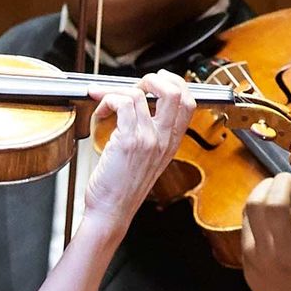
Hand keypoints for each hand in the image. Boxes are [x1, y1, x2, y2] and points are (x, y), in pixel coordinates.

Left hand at [82, 71, 194, 225]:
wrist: (112, 211)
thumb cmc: (122, 188)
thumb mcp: (147, 159)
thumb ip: (150, 134)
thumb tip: (138, 105)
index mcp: (172, 143)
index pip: (189, 102)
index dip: (175, 83)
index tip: (157, 81)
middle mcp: (164, 140)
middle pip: (176, 92)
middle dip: (152, 79)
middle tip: (135, 87)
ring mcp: (149, 139)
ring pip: (140, 94)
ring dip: (118, 91)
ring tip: (107, 104)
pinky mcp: (129, 141)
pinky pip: (122, 103)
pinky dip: (107, 99)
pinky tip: (101, 112)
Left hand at [241, 172, 290, 290]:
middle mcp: (285, 256)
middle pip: (275, 207)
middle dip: (284, 182)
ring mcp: (262, 255)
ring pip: (255, 208)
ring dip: (267, 187)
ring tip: (280, 185)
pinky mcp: (246, 255)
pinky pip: (246, 219)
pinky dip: (256, 203)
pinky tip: (268, 200)